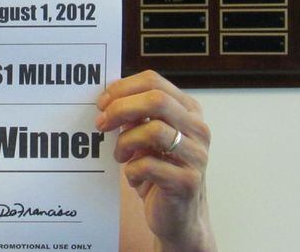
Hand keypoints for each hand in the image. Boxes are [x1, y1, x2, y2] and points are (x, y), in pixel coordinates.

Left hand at [96, 70, 214, 250]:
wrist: (178, 217)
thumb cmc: (159, 171)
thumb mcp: (146, 137)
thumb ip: (134, 115)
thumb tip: (108, 98)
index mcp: (188, 110)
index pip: (154, 81)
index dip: (122, 88)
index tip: (102, 103)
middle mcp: (198, 129)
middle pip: (156, 100)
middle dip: (121, 109)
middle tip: (101, 124)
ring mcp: (197, 155)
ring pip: (153, 130)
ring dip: (125, 143)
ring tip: (120, 156)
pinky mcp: (188, 181)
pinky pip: (149, 165)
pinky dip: (131, 170)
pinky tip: (133, 177)